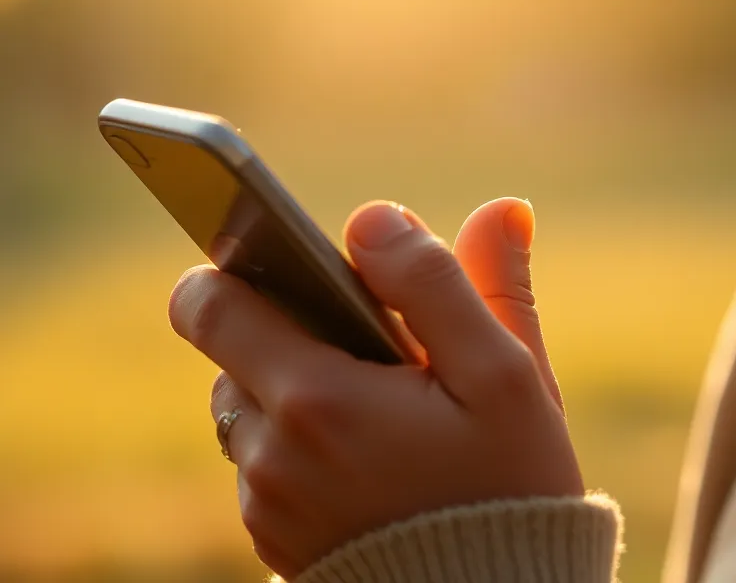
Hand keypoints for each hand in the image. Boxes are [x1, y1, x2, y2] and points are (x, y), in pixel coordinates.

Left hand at [167, 198, 580, 579]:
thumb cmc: (508, 488)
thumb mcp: (504, 376)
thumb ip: (448, 281)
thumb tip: (387, 214)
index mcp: (316, 399)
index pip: (209, 303)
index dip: (241, 264)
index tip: (287, 255)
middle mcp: (270, 455)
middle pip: (229, 348)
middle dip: (289, 327)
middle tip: (370, 346)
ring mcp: (267, 503)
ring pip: (251, 404)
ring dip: (299, 386)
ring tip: (382, 407)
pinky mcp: (275, 539)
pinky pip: (266, 462)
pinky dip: (307, 441)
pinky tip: (376, 456)